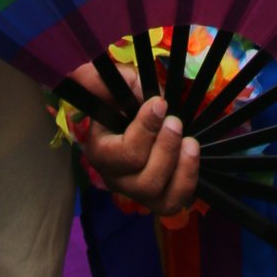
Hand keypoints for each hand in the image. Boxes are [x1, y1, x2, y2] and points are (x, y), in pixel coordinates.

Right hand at [66, 62, 200, 216]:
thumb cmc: (135, 101)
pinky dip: (188, 181)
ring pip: (158, 196)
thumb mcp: (123, 84)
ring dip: (179, 168)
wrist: (156, 117)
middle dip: (164, 149)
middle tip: (175, 122)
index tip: (159, 104)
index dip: (143, 130)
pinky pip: (174, 203)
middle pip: (142, 181)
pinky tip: (192, 154)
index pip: (120, 154)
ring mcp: (139, 193)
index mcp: (101, 151)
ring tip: (190, 142)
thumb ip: (104, 80)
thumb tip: (83, 73)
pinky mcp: (160, 199)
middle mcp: (116, 178)